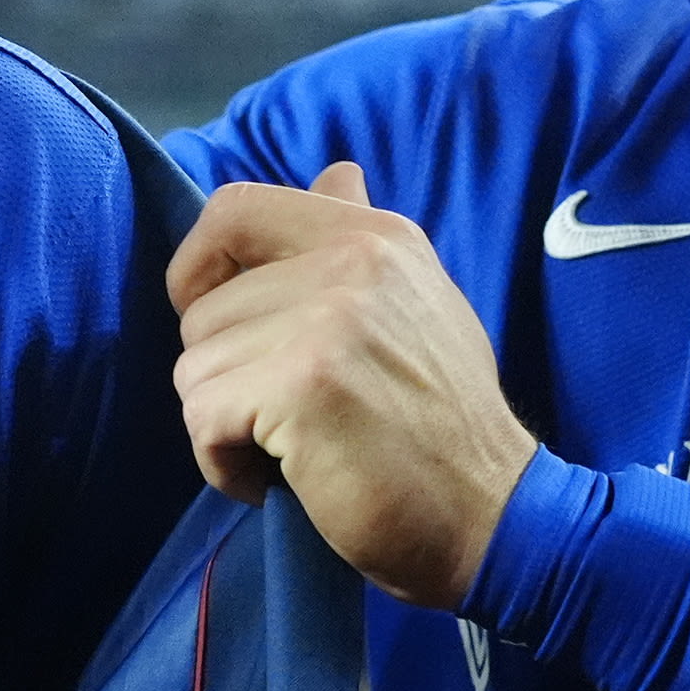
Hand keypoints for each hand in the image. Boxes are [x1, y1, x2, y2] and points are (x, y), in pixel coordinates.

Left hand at [166, 161, 538, 608]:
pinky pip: (203, 419)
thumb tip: (335, 174)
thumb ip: (358, 241)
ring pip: (196, 369)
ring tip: (292, 450)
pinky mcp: (303, 386)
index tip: (214, 322)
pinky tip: (277, 480)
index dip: (197, 266)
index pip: (234, 210)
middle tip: (286, 420)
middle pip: (204, 312)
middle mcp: (351, 263)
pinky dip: (223, 464)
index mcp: (372, 237)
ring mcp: (326, 322)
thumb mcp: (416, 304)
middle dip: (225, 379)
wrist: (493, 515)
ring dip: (225, 426)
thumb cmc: (443, 424)